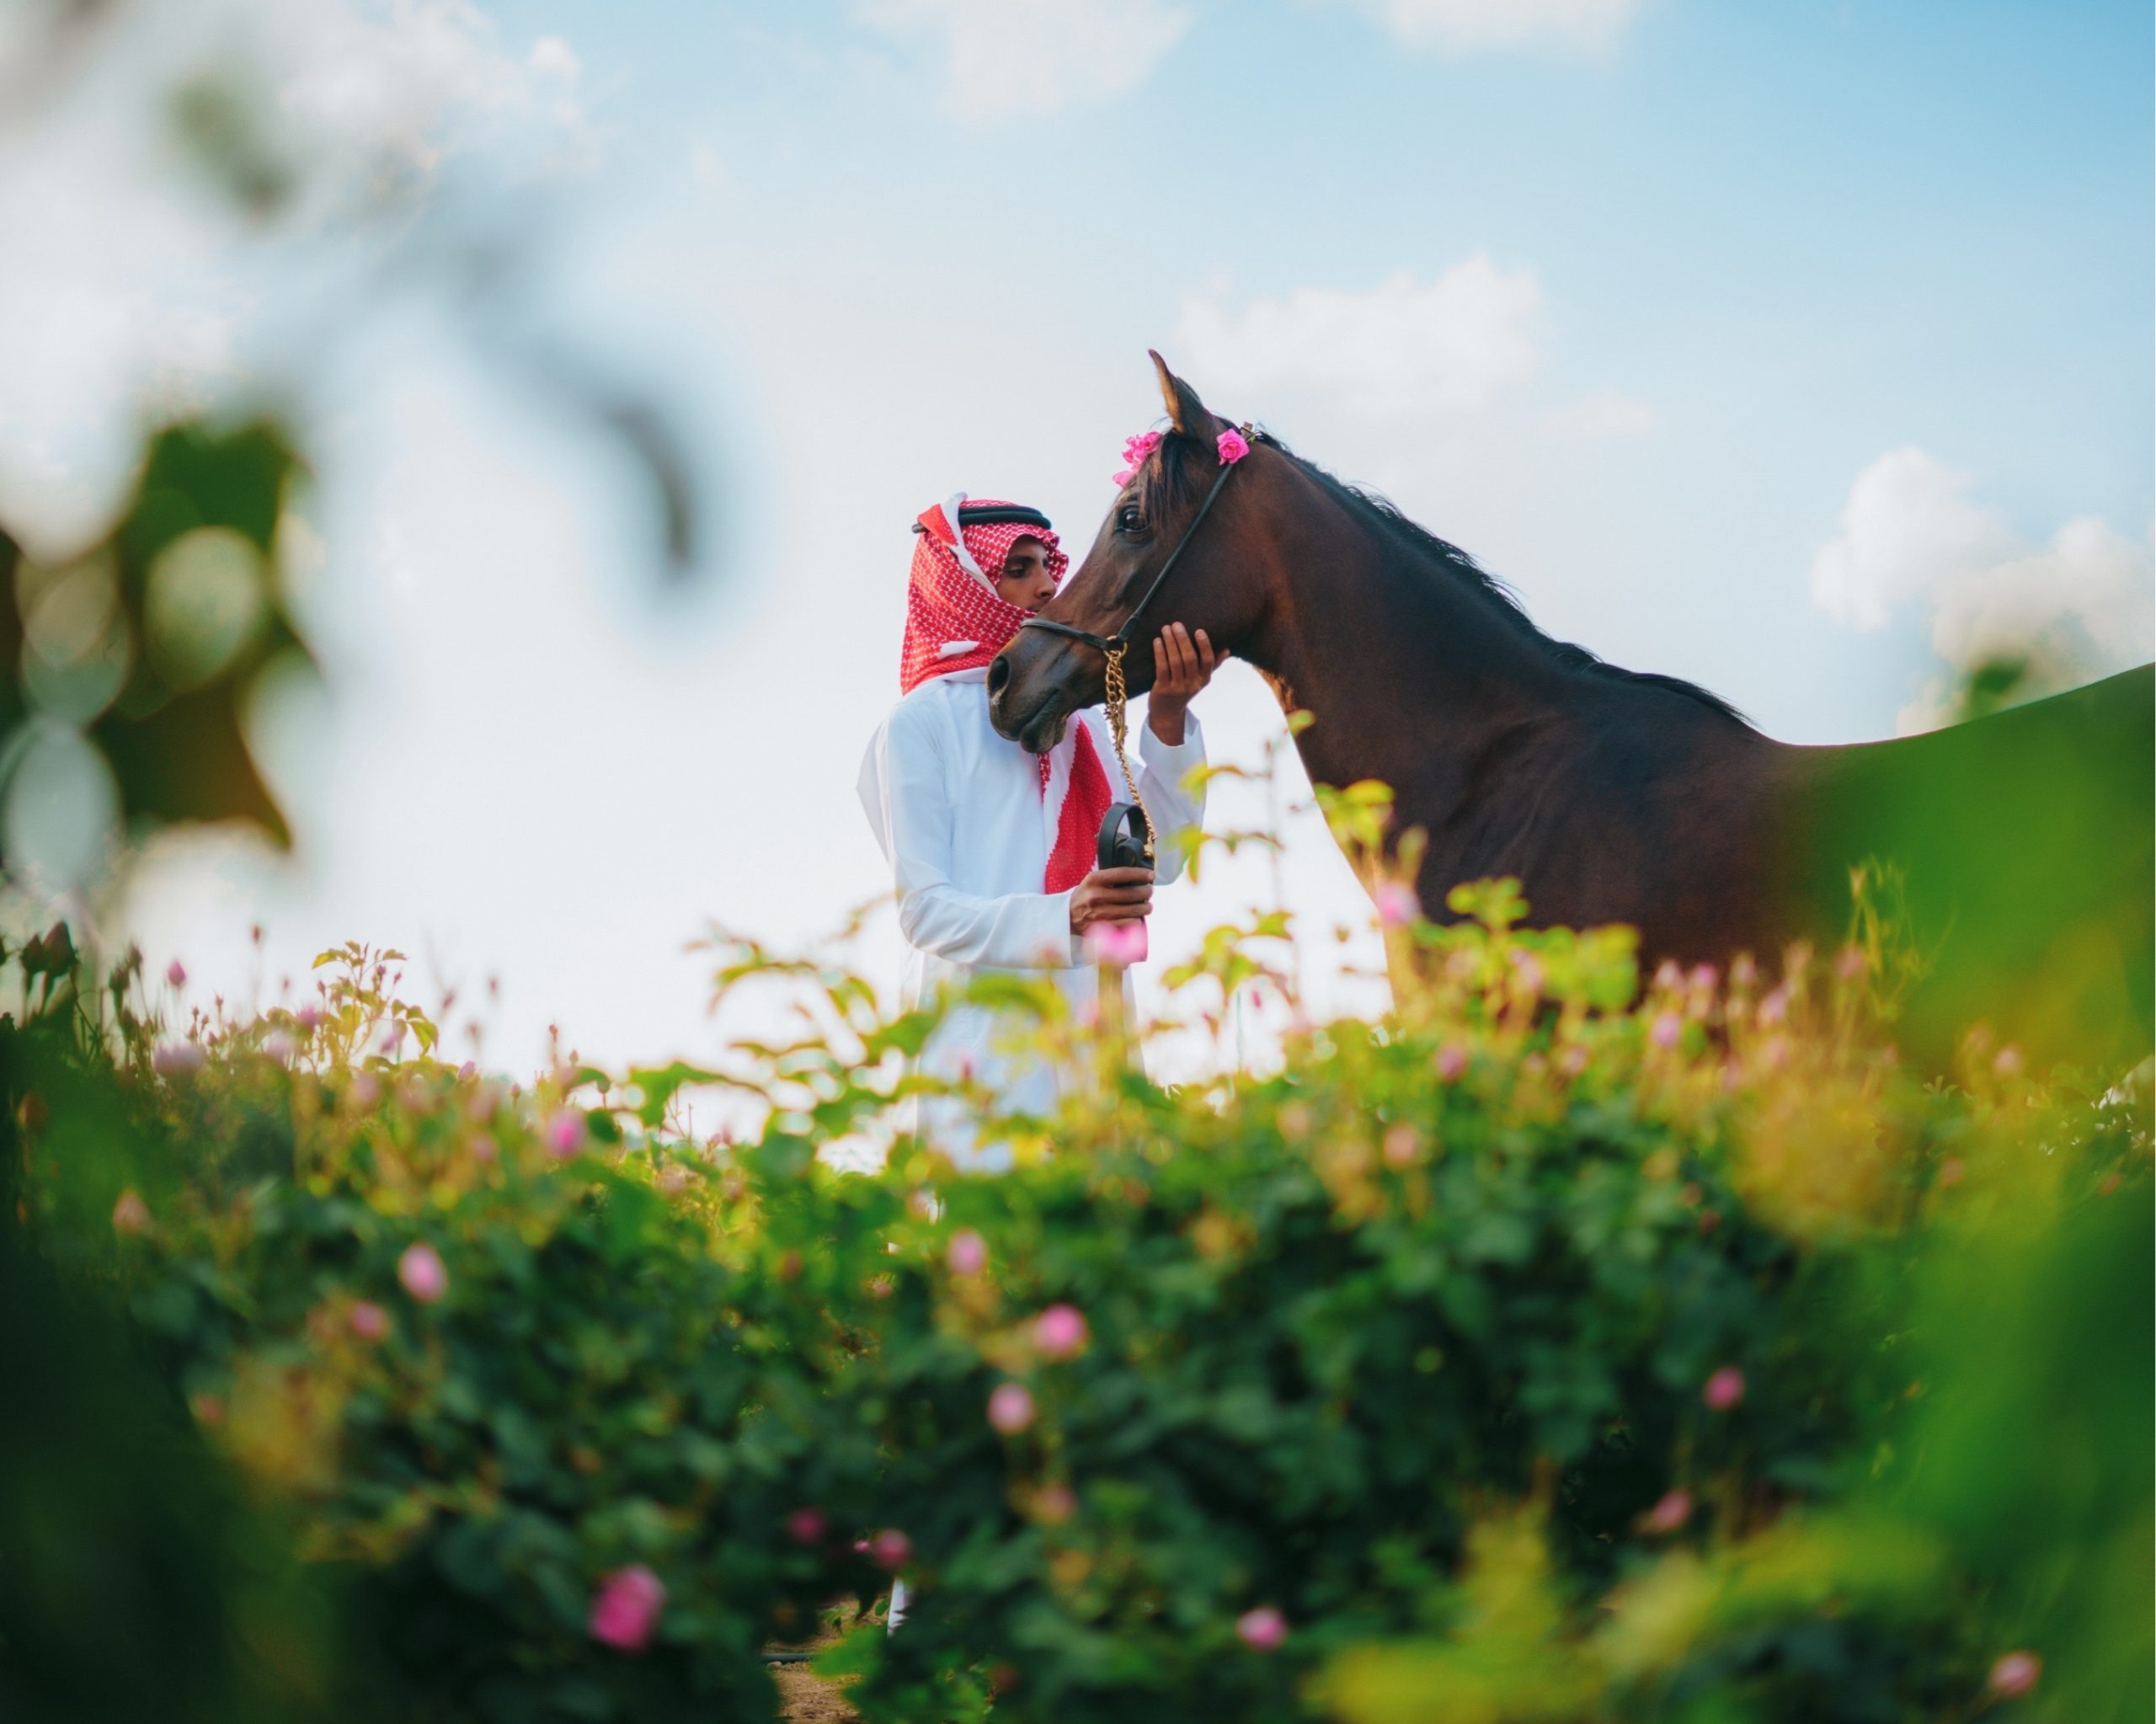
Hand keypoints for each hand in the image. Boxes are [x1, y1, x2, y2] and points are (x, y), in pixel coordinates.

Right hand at [1069, 866, 1153, 934]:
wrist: (1066, 916)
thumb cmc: (1085, 896)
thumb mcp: (1092, 881)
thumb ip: (1111, 877)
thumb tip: (1139, 876)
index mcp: (1094, 880)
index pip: (1122, 874)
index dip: (1140, 874)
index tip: (1151, 875)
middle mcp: (1096, 896)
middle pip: (1132, 893)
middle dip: (1146, 892)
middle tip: (1150, 891)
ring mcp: (1100, 913)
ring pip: (1134, 910)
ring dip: (1146, 908)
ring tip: (1147, 906)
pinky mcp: (1103, 928)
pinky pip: (1129, 924)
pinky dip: (1137, 920)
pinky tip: (1137, 917)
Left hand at [1147, 623, 1220, 745]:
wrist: (1167, 713)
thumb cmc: (1184, 690)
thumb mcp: (1201, 680)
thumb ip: (1213, 665)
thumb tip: (1227, 649)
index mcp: (1204, 680)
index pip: (1208, 661)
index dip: (1204, 646)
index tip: (1199, 630)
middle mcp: (1192, 684)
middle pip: (1189, 659)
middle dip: (1183, 640)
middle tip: (1176, 624)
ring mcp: (1178, 688)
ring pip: (1175, 662)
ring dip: (1170, 643)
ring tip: (1166, 629)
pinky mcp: (1163, 689)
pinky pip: (1162, 668)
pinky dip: (1160, 653)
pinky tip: (1157, 642)